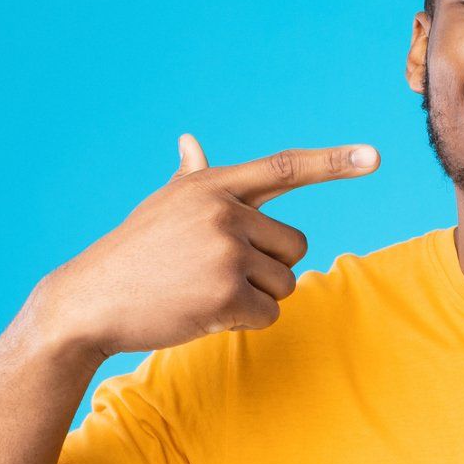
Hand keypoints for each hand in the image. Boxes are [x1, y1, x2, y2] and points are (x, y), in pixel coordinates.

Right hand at [31, 132, 379, 358]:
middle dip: (270, 268)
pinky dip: (244, 321)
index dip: (333, 162)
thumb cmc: (134, 254)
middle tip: (219, 275)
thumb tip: (192, 142)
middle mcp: (224, 212)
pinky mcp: (226, 293)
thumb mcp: (164, 207)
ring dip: (255, 298)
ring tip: (204, 292)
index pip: (285, 167)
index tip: (374, 157)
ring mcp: (226, 252)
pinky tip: (204, 313)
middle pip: (297, 245)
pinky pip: (270, 313)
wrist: (89, 301)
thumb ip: (193, 179)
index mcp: (213, 185)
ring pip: (286, 282)